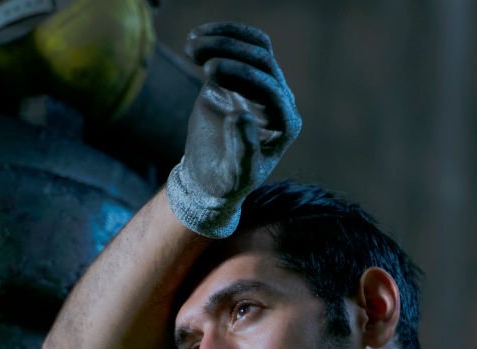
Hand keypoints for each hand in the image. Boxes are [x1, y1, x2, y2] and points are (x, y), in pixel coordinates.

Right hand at [167, 22, 301, 237]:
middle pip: (264, 63)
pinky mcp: (241, 77)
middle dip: (232, 53)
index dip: (244, 77)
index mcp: (285, 125)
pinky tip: (194, 39)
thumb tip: (242, 116)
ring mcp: (261, 86)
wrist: (210, 177)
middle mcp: (279, 102)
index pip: (272, 91)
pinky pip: (239, 47)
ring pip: (253, 49)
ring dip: (224, 40)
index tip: (209, 72)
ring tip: (191, 43)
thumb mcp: (235, 176)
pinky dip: (220, 38)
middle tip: (196, 55)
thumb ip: (243, 150)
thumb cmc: (226, 182)